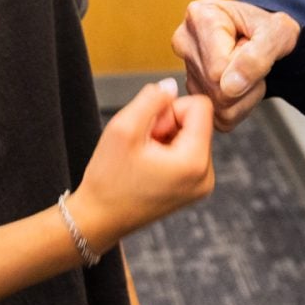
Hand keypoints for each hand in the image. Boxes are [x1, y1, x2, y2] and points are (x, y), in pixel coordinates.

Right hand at [70, 80, 214, 248]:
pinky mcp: (194, 188)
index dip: (169, 109)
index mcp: (195, 162)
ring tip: (142, 158)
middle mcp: (207, 176)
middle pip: (197, 120)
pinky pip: (188, 151)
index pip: (200, 105)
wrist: (97, 219)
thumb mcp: (123, 128)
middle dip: (167, 124)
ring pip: (191, 134)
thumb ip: (151, 99)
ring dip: (165, 137)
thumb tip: (171, 85)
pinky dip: (167, 151)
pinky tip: (147, 166)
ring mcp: (202, 184)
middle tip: (141, 146)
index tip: (148, 130)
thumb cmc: (107, 178)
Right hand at [171, 0, 299, 131]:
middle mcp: (185, 42)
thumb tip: (230, 86)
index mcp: (199, 16)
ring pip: (220, 106)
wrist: (267, 35)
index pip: (218, 67)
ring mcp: (186, 69)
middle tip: (253, 57)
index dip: (246, 66)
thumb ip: (257, 56)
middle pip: (216, 88)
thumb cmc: (270, 28)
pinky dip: (242, 106)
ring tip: (247, 68)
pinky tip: (243, 83)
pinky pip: (222, 118)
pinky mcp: (195, 94)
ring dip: (247, 94)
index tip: (253, 45)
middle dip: (248, 80)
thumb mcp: (279, 32)